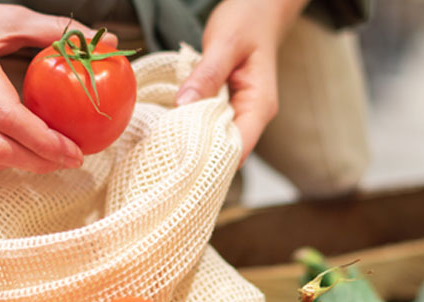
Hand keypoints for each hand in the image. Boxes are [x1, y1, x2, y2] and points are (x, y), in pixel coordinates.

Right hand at [0, 0, 116, 172]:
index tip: (74, 148)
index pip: (9, 116)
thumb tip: (104, 42)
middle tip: (69, 159)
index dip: (45, 140)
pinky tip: (20, 152)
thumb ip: (55, 30)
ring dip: (21, 165)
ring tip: (50, 158)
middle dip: (39, 161)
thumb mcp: (5, 17)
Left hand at [175, 0, 308, 162]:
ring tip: (163, 147)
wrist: (259, 9)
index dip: (211, 160)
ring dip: (193, 143)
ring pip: (218, 140)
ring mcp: (242, 111)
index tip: (181, 164)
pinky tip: (172, 128)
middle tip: (163, 158)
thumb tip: (185, 104)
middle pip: (227, 150)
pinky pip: (211, 124)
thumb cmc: (248, 21)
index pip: (239, 147)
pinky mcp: (229, 106)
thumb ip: (207, 74)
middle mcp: (254, 114)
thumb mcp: (225, 43)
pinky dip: (193, 127)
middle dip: (198, 156)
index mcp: (260, 104)